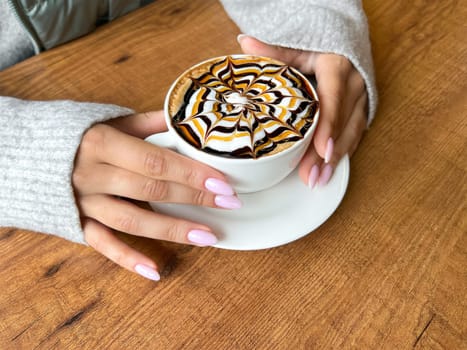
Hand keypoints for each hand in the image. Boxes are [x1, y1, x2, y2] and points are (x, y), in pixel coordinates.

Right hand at [73, 111, 240, 280]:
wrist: (22, 154)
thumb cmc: (73, 135)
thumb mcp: (108, 121)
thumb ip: (146, 122)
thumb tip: (183, 118)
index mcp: (101, 143)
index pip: (156, 161)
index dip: (192, 173)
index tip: (222, 181)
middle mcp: (92, 175)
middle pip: (151, 189)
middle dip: (193, 196)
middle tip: (228, 203)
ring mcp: (84, 202)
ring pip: (132, 220)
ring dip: (172, 229)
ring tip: (207, 236)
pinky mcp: (76, 224)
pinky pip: (102, 244)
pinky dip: (127, 259)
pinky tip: (155, 272)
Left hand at [238, 35, 367, 186]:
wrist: (345, 42)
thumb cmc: (318, 44)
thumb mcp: (296, 46)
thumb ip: (274, 50)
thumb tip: (244, 43)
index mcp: (338, 66)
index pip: (333, 99)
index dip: (328, 126)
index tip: (321, 149)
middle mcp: (354, 84)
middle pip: (341, 123)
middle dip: (327, 153)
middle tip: (311, 176)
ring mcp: (361, 98)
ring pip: (351, 133)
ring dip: (336, 159)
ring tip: (319, 180)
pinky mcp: (361, 109)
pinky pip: (354, 134)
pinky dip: (342, 154)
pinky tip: (329, 172)